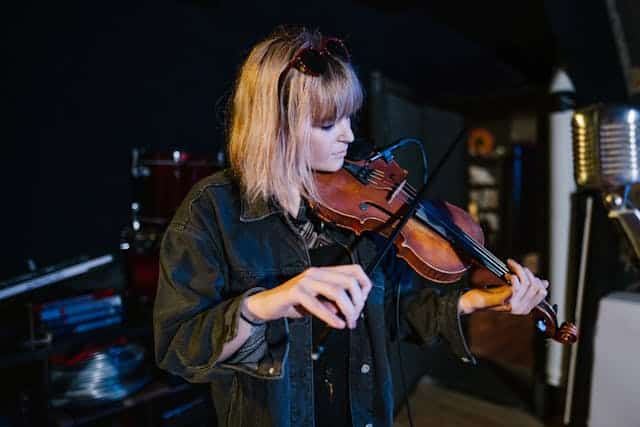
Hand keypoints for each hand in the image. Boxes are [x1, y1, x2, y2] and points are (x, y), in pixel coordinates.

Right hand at [244, 265, 372, 328]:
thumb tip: (348, 309)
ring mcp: (306, 281)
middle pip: (349, 281)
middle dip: (357, 303)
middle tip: (354, 318)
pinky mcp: (295, 291)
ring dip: (347, 310)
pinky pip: (318, 304)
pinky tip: (337, 324)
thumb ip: (333, 302)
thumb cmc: (293, 302)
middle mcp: (316, 273)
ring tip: (347, 322)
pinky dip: (330, 317)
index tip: (362, 304)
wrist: (268, 303)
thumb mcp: (319, 302)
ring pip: (337, 291)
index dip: (364, 287)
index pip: (354, 270)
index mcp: (324, 272)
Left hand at [459, 259, 548, 314]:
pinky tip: (506, 273)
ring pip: (528, 283)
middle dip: (527, 273)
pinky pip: (517, 285)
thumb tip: (545, 282)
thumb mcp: (512, 291)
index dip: (536, 279)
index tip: (525, 271)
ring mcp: (515, 305)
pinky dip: (513, 275)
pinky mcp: (507, 300)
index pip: (542, 292)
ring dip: (519, 270)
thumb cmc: (490, 294)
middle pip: (537, 287)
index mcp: (525, 308)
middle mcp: (522, 309)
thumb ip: (526, 288)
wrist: (473, 302)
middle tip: (515, 266)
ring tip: (511, 265)